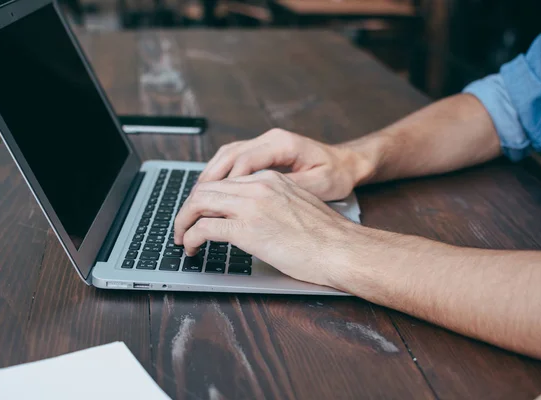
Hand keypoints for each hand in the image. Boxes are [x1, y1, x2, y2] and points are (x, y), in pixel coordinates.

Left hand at [173, 170, 361, 287]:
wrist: (342, 248)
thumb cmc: (326, 236)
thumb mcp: (297, 206)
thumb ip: (272, 203)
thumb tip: (252, 217)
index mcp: (269, 179)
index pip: (225, 181)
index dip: (205, 197)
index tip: (199, 212)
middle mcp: (258, 186)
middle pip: (206, 187)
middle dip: (188, 208)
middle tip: (182, 225)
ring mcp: (252, 206)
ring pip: (199, 203)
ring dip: (183, 221)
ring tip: (181, 238)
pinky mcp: (247, 230)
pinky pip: (204, 228)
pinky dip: (190, 237)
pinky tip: (190, 248)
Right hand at [197, 128, 374, 200]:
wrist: (349, 165)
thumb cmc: (337, 175)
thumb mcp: (318, 186)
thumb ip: (286, 188)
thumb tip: (256, 199)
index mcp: (280, 144)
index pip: (240, 162)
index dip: (219, 186)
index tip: (205, 206)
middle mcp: (269, 139)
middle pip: (227, 157)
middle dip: (206, 183)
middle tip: (191, 207)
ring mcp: (265, 144)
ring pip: (226, 157)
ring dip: (209, 179)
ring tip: (195, 203)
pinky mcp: (264, 153)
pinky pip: (233, 161)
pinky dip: (220, 176)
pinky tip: (212, 194)